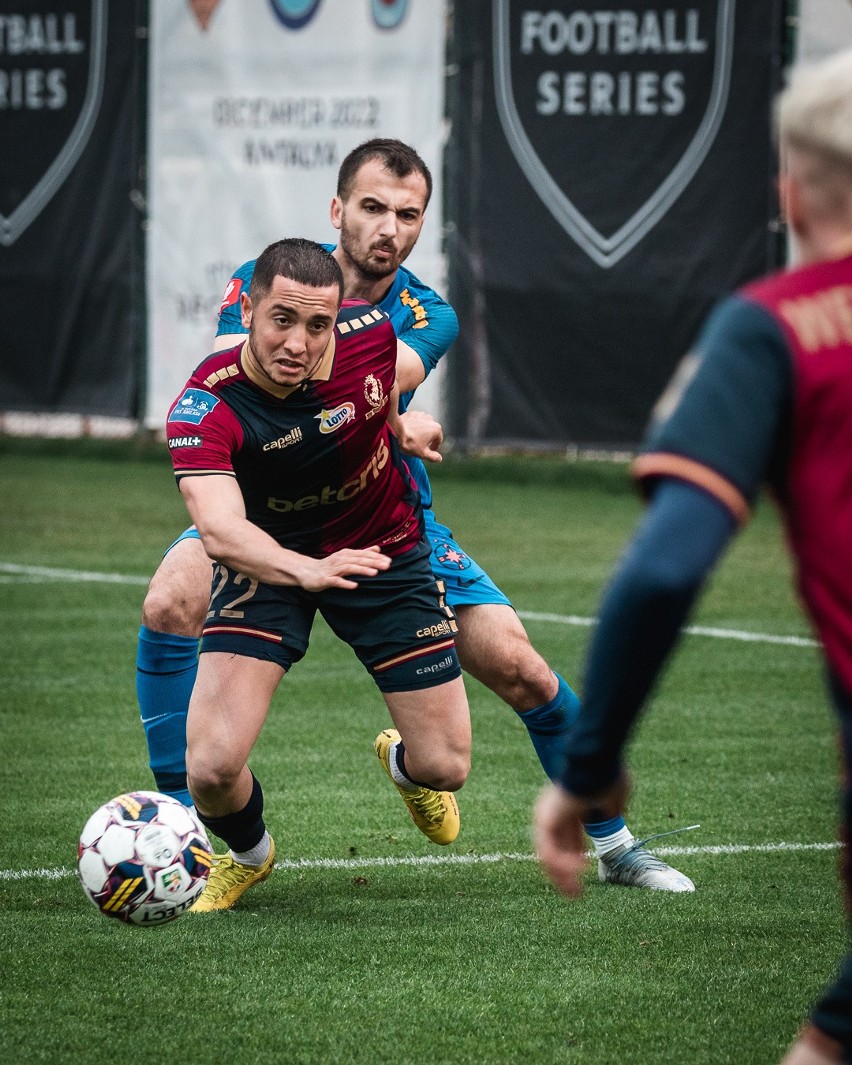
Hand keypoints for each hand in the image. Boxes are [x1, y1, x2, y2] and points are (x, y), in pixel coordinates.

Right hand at [296, 545, 390, 591]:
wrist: (306, 571)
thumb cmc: (329, 566)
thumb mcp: (346, 557)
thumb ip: (362, 553)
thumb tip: (377, 548)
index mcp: (346, 554)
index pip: (363, 554)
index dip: (376, 557)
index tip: (389, 561)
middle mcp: (340, 560)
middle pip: (358, 560)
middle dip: (373, 562)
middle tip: (386, 566)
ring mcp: (332, 570)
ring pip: (349, 569)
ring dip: (362, 570)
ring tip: (374, 573)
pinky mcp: (325, 579)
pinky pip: (336, 581)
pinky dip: (345, 583)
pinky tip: (355, 586)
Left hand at [395, 410, 442, 462]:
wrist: (395, 431)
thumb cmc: (409, 443)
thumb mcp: (423, 453)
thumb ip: (433, 457)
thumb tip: (439, 459)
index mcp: (436, 429)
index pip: (438, 440)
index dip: (434, 448)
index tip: (429, 452)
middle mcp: (431, 419)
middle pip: (431, 432)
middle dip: (427, 439)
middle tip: (420, 446)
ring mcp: (421, 415)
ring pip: (424, 425)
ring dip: (421, 431)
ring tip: (413, 438)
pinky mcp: (412, 413)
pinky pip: (415, 421)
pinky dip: (414, 426)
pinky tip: (408, 432)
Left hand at [534, 776, 628, 897]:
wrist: (597, 766)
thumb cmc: (607, 777)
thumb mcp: (613, 795)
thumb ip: (612, 806)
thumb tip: (616, 815)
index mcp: (565, 804)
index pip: (565, 835)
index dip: (573, 854)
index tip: (585, 868)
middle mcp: (551, 811)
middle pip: (554, 848)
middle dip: (565, 872)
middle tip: (576, 893)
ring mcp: (546, 816)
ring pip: (548, 854)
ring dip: (561, 876)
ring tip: (575, 893)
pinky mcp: (546, 822)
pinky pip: (550, 852)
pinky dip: (562, 865)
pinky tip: (579, 871)